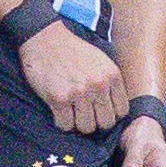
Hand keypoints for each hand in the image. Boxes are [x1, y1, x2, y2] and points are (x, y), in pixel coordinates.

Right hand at [18, 18, 126, 134]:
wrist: (44, 39)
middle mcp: (98, 85)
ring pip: (86, 127)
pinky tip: (59, 111)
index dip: (110, 114)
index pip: (121, 112)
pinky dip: (61, 122)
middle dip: (95, 121)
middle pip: (105, 123)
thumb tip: (116, 111)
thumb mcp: (101, 61)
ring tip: (71, 112)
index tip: (99, 111)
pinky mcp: (58, 98)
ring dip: (77, 123)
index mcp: (112, 76)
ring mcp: (78, 92)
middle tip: (84, 113)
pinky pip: (65, 125)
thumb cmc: (73, 52)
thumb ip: (110, 83)